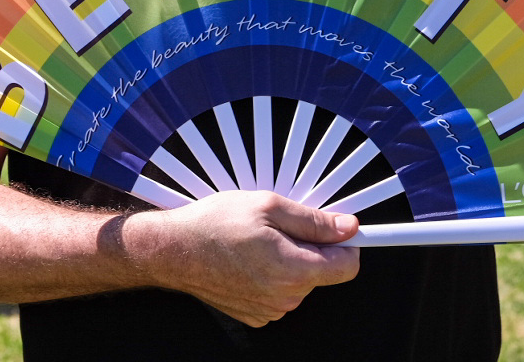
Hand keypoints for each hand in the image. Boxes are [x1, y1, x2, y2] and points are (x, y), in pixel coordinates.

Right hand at [127, 191, 358, 326]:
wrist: (174, 250)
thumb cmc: (216, 223)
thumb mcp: (269, 206)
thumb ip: (314, 221)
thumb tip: (349, 227)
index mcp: (295, 269)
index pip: (348, 266)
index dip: (347, 243)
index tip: (340, 229)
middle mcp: (286, 298)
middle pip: (322, 271)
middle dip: (309, 247)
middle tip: (278, 227)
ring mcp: (270, 310)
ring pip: (300, 282)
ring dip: (289, 261)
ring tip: (258, 242)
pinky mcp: (256, 316)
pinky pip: (280, 294)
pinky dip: (271, 277)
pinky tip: (248, 261)